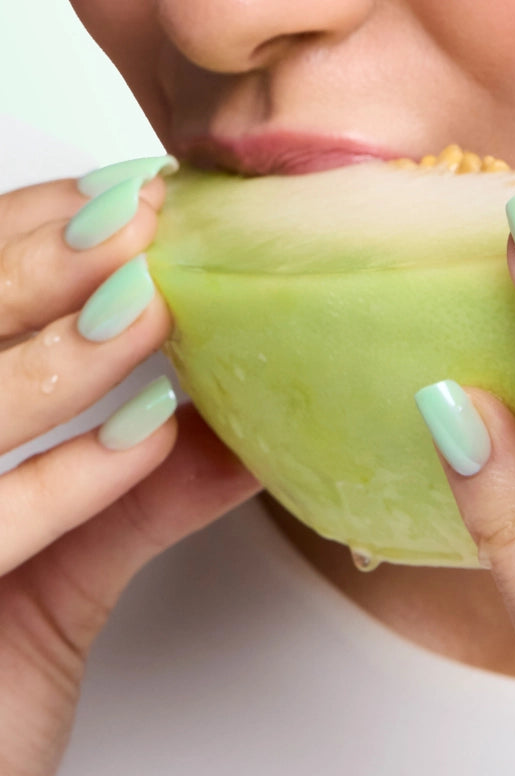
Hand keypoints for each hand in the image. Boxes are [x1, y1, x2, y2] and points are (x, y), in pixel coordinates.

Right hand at [0, 164, 258, 775]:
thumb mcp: (46, 581)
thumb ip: (128, 495)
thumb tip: (233, 416)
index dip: (17, 233)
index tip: (119, 194)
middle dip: (28, 266)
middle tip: (138, 216)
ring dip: (55, 358)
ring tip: (151, 306)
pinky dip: (65, 484)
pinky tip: (147, 435)